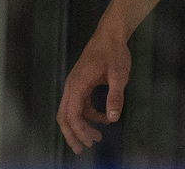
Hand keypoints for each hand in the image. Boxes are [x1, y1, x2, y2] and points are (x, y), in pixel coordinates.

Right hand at [56, 27, 130, 153]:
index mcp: (78, 85)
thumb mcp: (119, 74)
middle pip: (65, 117)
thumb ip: (116, 96)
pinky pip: (80, 104)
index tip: (91, 141)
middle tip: (83, 149)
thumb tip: (112, 119)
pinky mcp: (81, 83)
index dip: (80, 131)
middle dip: (73, 134)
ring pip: (71, 111)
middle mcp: (72, 86)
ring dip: (82, 125)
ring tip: (96, 137)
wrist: (111, 34)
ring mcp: (75, 84)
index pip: (73, 115)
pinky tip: (103, 118)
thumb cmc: (115, 52)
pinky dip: (88, 114)